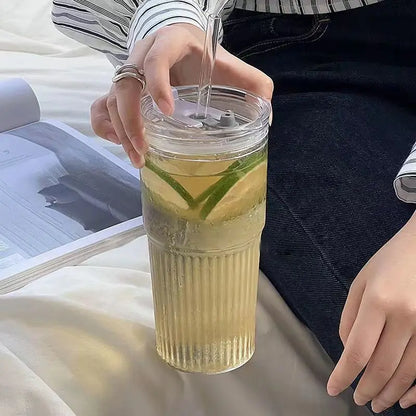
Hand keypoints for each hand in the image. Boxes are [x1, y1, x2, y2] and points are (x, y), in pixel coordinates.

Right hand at [90, 24, 273, 167]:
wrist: (184, 44)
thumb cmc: (208, 57)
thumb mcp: (233, 66)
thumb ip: (254, 85)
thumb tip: (267, 118)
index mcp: (171, 43)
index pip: (156, 57)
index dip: (157, 83)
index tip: (167, 112)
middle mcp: (143, 55)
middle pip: (124, 84)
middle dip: (132, 121)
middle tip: (145, 151)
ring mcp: (130, 72)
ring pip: (111, 98)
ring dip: (120, 130)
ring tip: (137, 157)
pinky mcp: (122, 88)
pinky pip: (102, 105)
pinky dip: (105, 125)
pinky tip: (119, 143)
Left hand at [327, 211, 415, 412]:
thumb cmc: (389, 262)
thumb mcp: (360, 282)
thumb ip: (350, 317)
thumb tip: (348, 351)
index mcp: (378, 302)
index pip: (357, 350)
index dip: (344, 375)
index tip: (333, 387)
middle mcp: (405, 317)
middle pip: (382, 367)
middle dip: (366, 389)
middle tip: (357, 401)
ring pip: (407, 373)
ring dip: (389, 394)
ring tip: (376, 404)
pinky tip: (405, 398)